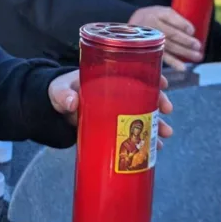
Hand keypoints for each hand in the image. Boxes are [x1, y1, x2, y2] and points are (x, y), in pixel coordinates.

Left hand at [48, 70, 173, 147]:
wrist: (53, 109)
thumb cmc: (60, 91)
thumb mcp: (60, 89)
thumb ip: (63, 95)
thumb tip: (71, 103)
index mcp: (108, 78)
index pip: (135, 74)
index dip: (151, 77)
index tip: (164, 83)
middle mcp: (117, 93)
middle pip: (145, 95)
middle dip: (159, 102)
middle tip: (167, 110)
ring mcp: (117, 110)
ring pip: (143, 115)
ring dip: (157, 124)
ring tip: (165, 135)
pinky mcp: (113, 126)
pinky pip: (133, 132)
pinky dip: (144, 139)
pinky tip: (154, 148)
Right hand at [128, 6, 201, 70]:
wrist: (132, 26)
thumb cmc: (154, 18)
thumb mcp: (162, 11)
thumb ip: (175, 19)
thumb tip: (191, 32)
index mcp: (157, 13)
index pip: (171, 17)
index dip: (182, 25)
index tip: (192, 31)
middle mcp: (152, 26)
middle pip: (171, 33)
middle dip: (186, 41)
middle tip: (197, 46)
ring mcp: (150, 39)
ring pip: (168, 46)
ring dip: (184, 52)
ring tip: (197, 57)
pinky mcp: (149, 50)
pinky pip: (162, 56)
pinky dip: (173, 62)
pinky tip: (182, 67)